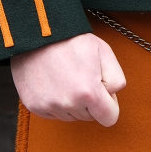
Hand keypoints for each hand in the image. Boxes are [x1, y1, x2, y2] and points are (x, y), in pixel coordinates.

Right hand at [10, 32, 125, 125]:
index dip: (109, 104)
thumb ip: (116, 79)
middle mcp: (68, 103)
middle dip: (90, 102)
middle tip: (81, 77)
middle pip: (89, 116)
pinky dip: (56, 102)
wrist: (36, 33)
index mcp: (89, 92)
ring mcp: (49, 105)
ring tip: (66, 77)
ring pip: (71, 115)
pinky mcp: (34, 105)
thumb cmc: (71, 40)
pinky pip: (53, 113)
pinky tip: (54, 83)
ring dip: (72, 102)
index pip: (109, 118)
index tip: (102, 90)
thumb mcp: (104, 51)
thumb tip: (111, 97)